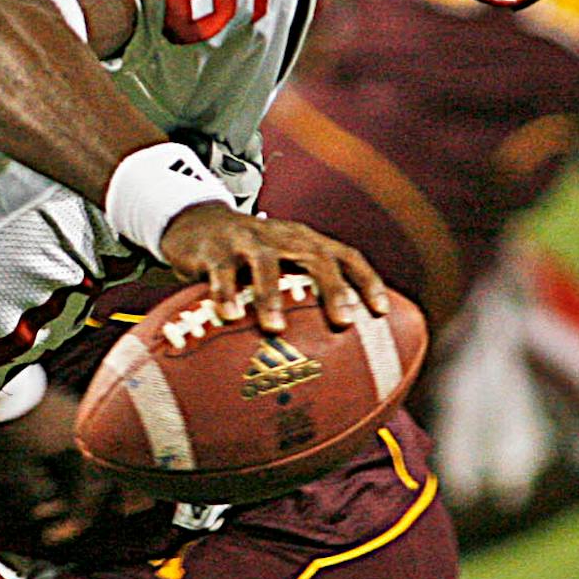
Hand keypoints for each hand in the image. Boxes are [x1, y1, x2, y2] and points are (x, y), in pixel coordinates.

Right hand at [158, 207, 388, 332]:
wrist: (197, 224)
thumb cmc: (248, 259)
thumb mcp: (279, 266)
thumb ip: (301, 296)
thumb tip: (331, 354)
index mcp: (304, 241)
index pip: (345, 255)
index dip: (367, 281)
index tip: (381, 312)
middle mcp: (282, 236)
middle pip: (316, 256)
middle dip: (333, 289)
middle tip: (343, 322)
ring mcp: (248, 240)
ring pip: (265, 263)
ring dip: (271, 296)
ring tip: (275, 328)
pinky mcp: (215, 249)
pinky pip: (222, 271)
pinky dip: (226, 293)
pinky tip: (230, 316)